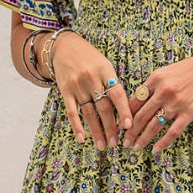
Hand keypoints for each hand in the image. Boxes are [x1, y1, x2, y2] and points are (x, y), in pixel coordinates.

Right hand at [45, 30, 133, 148]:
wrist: (63, 47)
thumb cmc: (89, 58)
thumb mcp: (105, 65)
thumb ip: (113, 84)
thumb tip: (126, 109)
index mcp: (105, 71)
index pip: (117, 94)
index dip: (124, 111)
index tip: (129, 126)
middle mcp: (91, 79)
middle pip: (103, 107)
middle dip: (111, 127)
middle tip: (115, 143)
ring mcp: (77, 85)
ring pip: (89, 113)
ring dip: (96, 131)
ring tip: (103, 145)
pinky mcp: (65, 91)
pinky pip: (72, 112)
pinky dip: (77, 126)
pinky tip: (82, 138)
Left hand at [120, 51, 192, 155]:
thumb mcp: (168, 71)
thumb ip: (154, 85)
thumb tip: (140, 101)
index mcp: (155, 79)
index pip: (134, 100)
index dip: (125, 115)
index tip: (121, 125)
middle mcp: (163, 92)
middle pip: (140, 116)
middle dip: (130, 131)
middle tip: (124, 141)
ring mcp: (176, 104)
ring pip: (153, 126)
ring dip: (142, 139)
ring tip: (135, 147)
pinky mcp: (189, 113)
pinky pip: (172, 132)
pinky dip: (162, 142)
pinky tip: (155, 149)